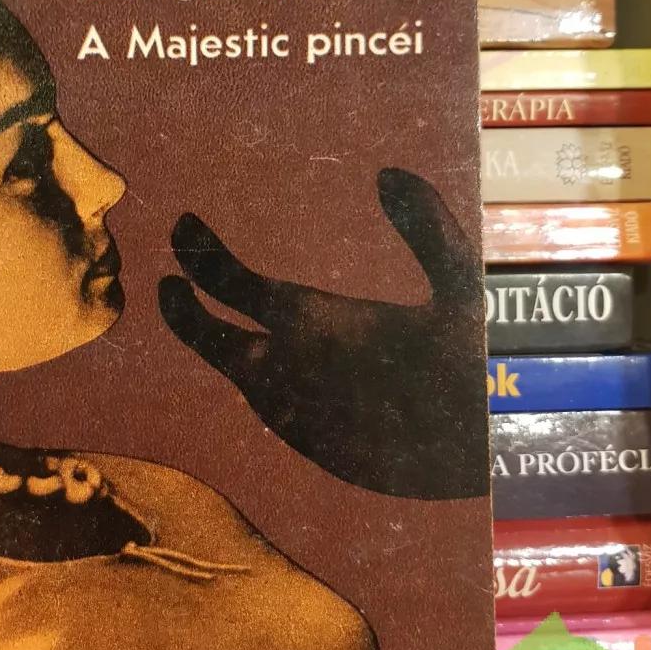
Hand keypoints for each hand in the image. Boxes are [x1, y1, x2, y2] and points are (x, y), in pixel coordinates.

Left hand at [158, 167, 487, 500]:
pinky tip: (286, 367)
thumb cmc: (476, 376)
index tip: (181, 227)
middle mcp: (291, 375)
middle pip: (212, 342)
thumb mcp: (463, 291)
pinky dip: (267, 381)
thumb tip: (390, 173)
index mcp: (315, 325)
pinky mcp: (315, 451)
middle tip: (167, 284)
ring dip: (230, 346)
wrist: (483, 476)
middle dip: (184, 313)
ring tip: (228, 319)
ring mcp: (297, 420)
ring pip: (243, 376)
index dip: (199, 256)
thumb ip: (429, 230)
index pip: (232, 285)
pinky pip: (275, 408)